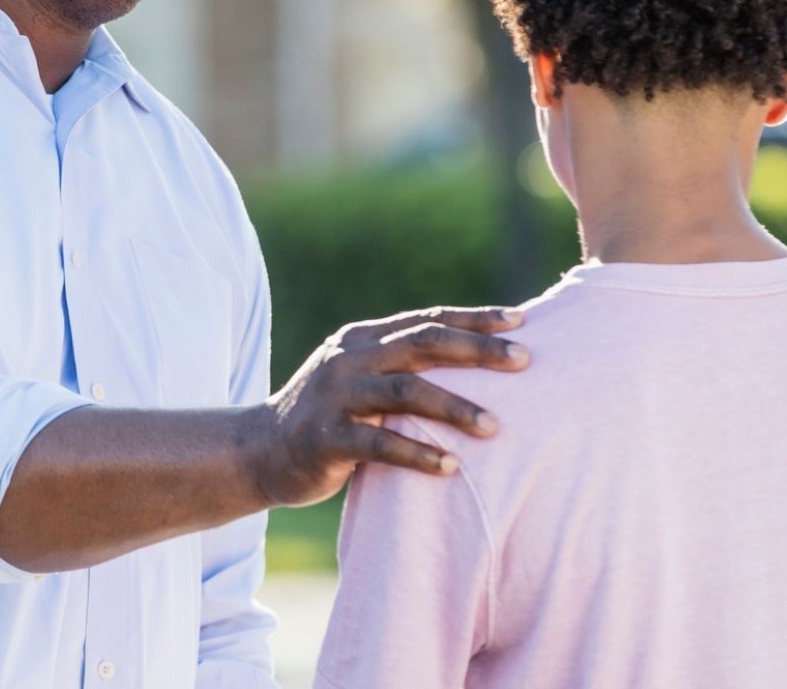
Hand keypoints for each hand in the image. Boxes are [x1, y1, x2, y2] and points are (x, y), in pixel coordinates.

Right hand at [241, 306, 529, 508]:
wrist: (260, 452)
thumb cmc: (331, 419)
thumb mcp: (363, 381)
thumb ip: (402, 369)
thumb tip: (476, 365)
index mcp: (364, 338)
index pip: (428, 319)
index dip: (475, 319)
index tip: (522, 320)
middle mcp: (350, 357)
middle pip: (423, 343)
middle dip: (478, 350)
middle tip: (526, 361)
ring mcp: (335, 396)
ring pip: (405, 391)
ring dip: (455, 407)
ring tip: (495, 426)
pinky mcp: (325, 438)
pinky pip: (379, 444)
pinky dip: (418, 454)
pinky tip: (451, 467)